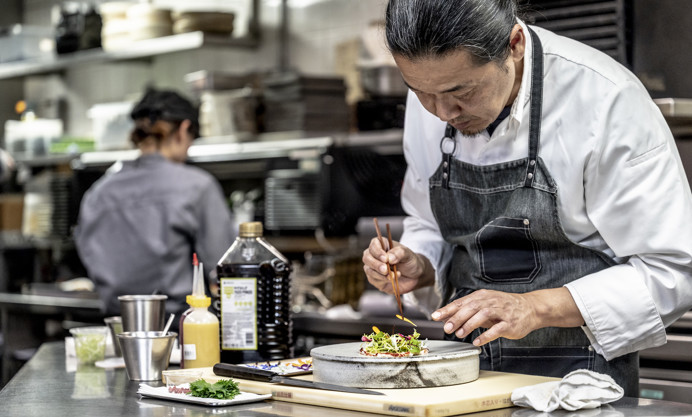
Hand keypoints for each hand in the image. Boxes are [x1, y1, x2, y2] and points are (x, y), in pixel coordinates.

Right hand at [361, 237, 433, 294]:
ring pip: (368, 270)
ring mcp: (373, 267)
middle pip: (367, 257)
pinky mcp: (375, 278)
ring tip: (393, 275)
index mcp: (382, 245)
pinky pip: (373, 279)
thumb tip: (389, 258)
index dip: (377, 251)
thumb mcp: (408, 255)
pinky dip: (382, 280)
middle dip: (376, 264)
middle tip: (385, 269)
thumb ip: (399, 253)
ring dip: (380, 274)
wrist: (414, 276)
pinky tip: (392, 278)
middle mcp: (375, 255)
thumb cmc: (410, 261)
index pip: (374, 245)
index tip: (385, 258)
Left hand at [431, 287, 583, 345]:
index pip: (461, 302)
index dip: (448, 309)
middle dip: (457, 317)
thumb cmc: (503, 307)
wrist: (530, 308)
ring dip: (469, 325)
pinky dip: (486, 336)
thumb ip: (467, 311)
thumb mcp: (484, 305)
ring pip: (482, 316)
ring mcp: (501, 312)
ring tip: (459, 334)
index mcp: (482, 296)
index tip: (435, 316)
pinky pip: (497, 329)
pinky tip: (477, 342)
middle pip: (471, 307)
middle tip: (447, 327)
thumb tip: (446, 317)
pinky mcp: (510, 323)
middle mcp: (490, 301)